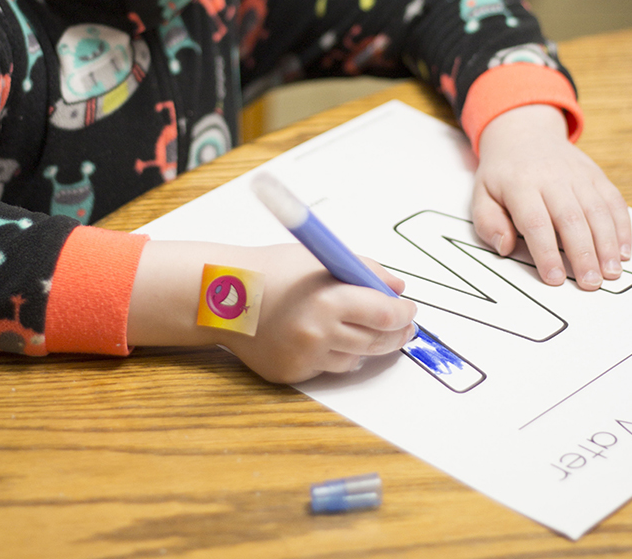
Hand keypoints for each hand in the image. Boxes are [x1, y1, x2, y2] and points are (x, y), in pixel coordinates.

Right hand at [127, 240, 416, 383]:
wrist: (223, 295)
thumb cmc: (274, 269)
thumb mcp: (321, 258)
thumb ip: (364, 270)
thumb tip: (397, 289)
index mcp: (330, 299)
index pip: (385, 315)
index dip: (403, 314)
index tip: (408, 309)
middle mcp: (320, 333)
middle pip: (377, 342)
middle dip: (396, 334)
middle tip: (403, 326)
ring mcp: (305, 358)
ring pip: (356, 360)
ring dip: (369, 347)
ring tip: (374, 334)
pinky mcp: (292, 374)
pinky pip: (328, 368)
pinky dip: (338, 356)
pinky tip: (335, 341)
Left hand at [472, 104, 630, 289]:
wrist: (524, 133)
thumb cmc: (503, 173)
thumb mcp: (482, 194)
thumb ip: (488, 223)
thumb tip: (504, 248)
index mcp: (520, 184)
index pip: (535, 222)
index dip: (547, 252)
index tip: (555, 278)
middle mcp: (551, 178)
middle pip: (571, 218)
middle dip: (583, 254)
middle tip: (591, 283)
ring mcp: (577, 175)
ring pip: (597, 210)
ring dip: (607, 244)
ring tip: (611, 272)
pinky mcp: (595, 174)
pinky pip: (614, 200)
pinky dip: (622, 227)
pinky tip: (624, 251)